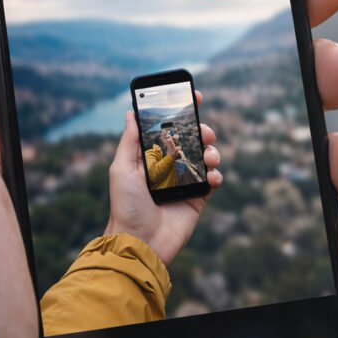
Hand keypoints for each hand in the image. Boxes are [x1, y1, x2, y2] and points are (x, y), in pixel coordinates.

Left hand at [105, 102, 221, 264]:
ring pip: (206, 156)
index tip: (195, 96)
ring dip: (212, 150)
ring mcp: (185, 181)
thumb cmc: (126, 206)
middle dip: (202, 129)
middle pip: (192, 139)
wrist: (141, 242)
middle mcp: (169, 166)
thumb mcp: (121, 168)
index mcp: (151, 156)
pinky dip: (216, 174)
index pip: (168, 128)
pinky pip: (213, 180)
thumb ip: (130, 141)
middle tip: (204, 131)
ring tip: (209, 156)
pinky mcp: (198, 198)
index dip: (182, 111)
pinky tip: (211, 177)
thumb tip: (131, 112)